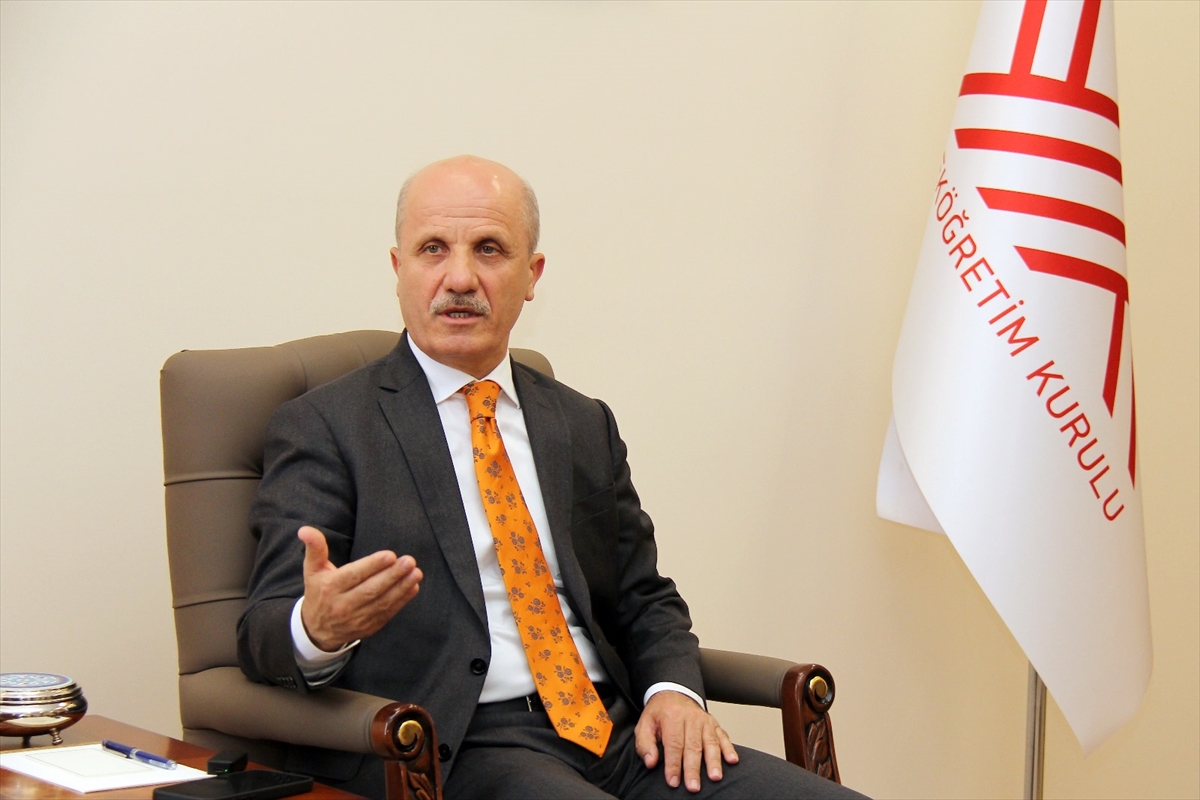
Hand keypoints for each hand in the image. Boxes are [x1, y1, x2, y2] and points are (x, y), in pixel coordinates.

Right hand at [298, 525, 422, 651]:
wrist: (316, 630)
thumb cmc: (318, 592)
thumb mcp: (312, 570)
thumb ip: (314, 549)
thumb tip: (305, 530)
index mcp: (330, 588)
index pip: (353, 576)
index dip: (372, 566)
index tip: (390, 555)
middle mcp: (343, 605)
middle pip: (371, 589)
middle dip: (392, 575)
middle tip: (409, 561)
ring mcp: (357, 618)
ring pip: (382, 602)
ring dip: (402, 587)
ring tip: (416, 573)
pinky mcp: (369, 627)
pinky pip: (387, 613)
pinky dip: (402, 601)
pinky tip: (413, 587)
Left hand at [634, 690, 737, 792]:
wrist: (673, 694)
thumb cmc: (659, 714)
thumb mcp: (644, 724)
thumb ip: (645, 744)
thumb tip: (650, 762)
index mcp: (672, 717)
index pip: (674, 744)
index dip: (673, 764)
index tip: (673, 781)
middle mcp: (690, 718)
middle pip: (693, 746)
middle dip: (693, 768)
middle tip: (693, 786)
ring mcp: (704, 721)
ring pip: (710, 742)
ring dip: (713, 761)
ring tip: (715, 777)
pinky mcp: (714, 724)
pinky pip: (723, 736)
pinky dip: (729, 748)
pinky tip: (732, 760)